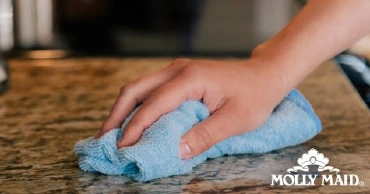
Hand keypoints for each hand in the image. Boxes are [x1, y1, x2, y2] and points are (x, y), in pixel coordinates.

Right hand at [95, 58, 287, 158]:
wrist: (264, 75)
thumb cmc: (254, 96)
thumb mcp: (235, 120)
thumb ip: (204, 136)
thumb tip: (175, 152)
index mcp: (190, 78)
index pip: (153, 104)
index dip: (135, 128)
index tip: (122, 149)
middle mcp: (177, 70)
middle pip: (135, 90)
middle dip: (117, 116)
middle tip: (105, 140)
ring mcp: (177, 71)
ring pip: (139, 88)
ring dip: (124, 110)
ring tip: (113, 133)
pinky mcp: (179, 76)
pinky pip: (151, 90)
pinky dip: (138, 107)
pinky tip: (134, 121)